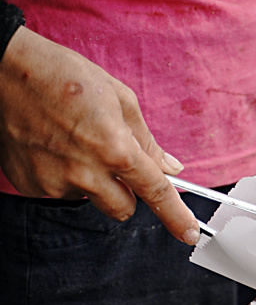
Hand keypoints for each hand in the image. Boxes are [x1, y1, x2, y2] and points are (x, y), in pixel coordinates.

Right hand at [0, 27, 201, 243]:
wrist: (4, 70)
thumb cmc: (65, 76)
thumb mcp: (120, 100)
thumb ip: (147, 141)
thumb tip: (171, 167)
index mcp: (115, 149)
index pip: (156, 193)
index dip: (176, 216)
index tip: (188, 234)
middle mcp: (86, 172)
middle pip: (123, 209)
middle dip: (125, 192)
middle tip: (110, 160)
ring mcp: (55, 181)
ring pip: (91, 200)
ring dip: (92, 183)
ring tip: (74, 145)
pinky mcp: (31, 185)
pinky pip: (61, 193)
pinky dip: (62, 178)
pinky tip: (52, 148)